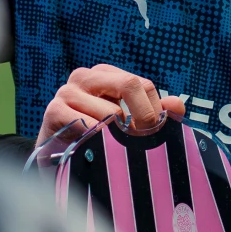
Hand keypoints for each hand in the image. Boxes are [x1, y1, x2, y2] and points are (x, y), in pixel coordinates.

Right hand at [38, 65, 184, 144]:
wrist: (55, 157)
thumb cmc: (94, 137)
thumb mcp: (125, 123)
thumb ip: (154, 113)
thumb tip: (176, 105)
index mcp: (105, 74)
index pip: (143, 84)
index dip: (155, 111)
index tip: (156, 133)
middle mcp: (85, 77)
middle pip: (130, 85)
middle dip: (144, 117)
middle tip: (146, 141)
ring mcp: (67, 91)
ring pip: (110, 111)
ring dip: (119, 136)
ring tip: (117, 150)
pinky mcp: (54, 111)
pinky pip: (85, 124)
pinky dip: (97, 139)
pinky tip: (96, 148)